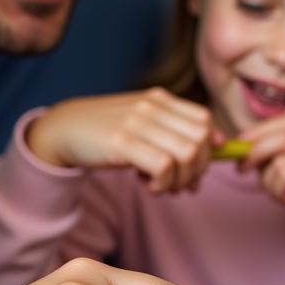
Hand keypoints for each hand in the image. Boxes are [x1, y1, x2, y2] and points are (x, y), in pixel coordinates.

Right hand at [27, 88, 216, 192]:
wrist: (63, 130)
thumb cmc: (107, 132)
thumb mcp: (143, 124)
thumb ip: (177, 130)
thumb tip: (221, 145)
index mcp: (159, 99)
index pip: (205, 120)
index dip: (208, 150)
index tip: (193, 170)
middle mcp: (152, 107)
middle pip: (201, 140)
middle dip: (197, 170)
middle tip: (178, 185)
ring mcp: (137, 123)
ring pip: (188, 154)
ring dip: (180, 180)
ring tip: (162, 186)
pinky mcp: (122, 142)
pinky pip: (164, 166)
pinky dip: (163, 184)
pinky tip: (148, 186)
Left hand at [239, 97, 284, 217]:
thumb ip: (270, 149)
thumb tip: (244, 136)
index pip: (284, 121)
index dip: (259, 131)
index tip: (240, 143)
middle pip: (280, 138)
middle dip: (255, 153)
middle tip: (241, 169)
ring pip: (279, 162)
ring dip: (269, 182)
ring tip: (280, 193)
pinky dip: (279, 191)